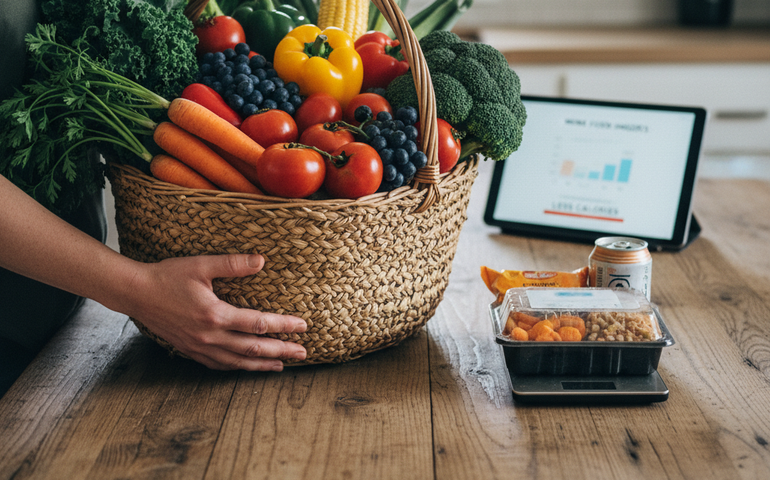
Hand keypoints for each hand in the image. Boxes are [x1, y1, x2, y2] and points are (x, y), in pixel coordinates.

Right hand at [124, 253, 306, 370]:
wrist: (136, 293)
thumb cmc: (168, 276)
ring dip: (262, 364)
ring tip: (282, 365)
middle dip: (281, 350)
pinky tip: (247, 367)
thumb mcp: (201, 265)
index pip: (258, 324)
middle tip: (303, 353)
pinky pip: (218, 364)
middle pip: (253, 348)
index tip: (302, 327)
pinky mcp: (190, 350)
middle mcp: (209, 336)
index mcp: (215, 314)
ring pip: (237, 362)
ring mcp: (199, 346)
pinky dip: (237, 368)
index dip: (283, 326)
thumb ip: (233, 264)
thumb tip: (261, 261)